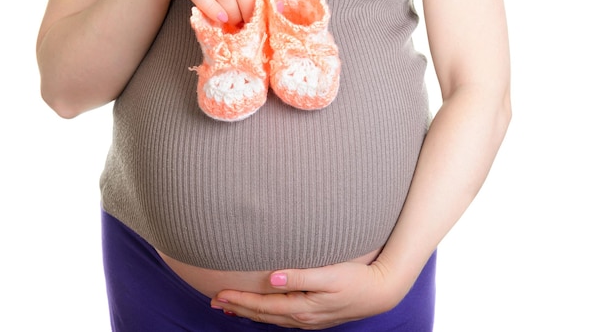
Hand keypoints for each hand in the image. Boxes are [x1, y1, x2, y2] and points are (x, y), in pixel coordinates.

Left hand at [211, 259, 409, 329]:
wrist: (381, 292)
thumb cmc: (356, 280)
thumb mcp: (330, 275)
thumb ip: (301, 276)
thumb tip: (273, 278)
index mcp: (302, 307)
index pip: (262, 305)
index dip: (240, 299)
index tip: (219, 293)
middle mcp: (302, 317)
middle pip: (262, 314)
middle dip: (238, 307)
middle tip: (214, 301)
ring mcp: (308, 319)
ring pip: (271, 317)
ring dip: (249, 311)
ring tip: (230, 307)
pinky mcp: (314, 316)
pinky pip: (282, 317)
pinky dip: (266, 313)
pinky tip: (263, 309)